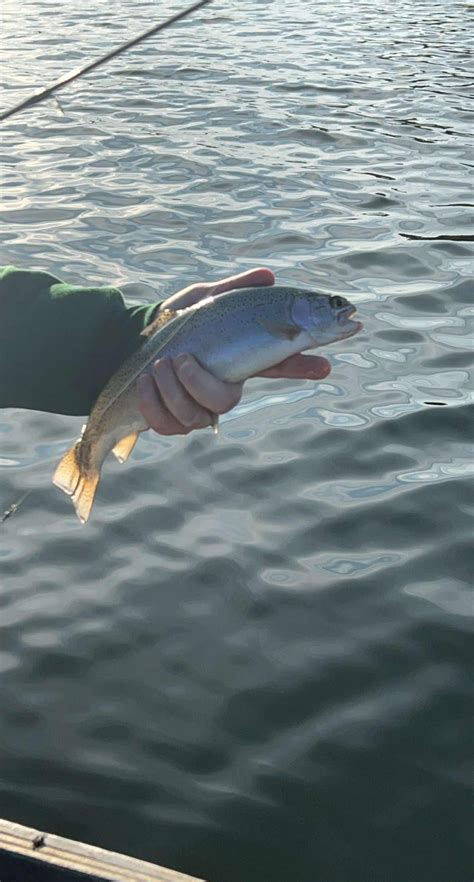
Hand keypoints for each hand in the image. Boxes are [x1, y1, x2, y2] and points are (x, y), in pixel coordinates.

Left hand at [137, 268, 330, 435]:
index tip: (325, 366)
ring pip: (192, 416)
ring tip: (158, 366)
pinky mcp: (167, 422)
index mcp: (239, 361)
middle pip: (224, 402)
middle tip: (180, 360)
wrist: (130, 341)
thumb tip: (268, 275)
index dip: (303, 367)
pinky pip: (165, 423)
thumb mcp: (203, 299)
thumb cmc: (174, 322)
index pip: (278, 366)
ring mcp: (195, 410)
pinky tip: (146, 381)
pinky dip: (154, 402)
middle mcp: (221, 390)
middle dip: (198, 383)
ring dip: (171, 389)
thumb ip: (234, 288)